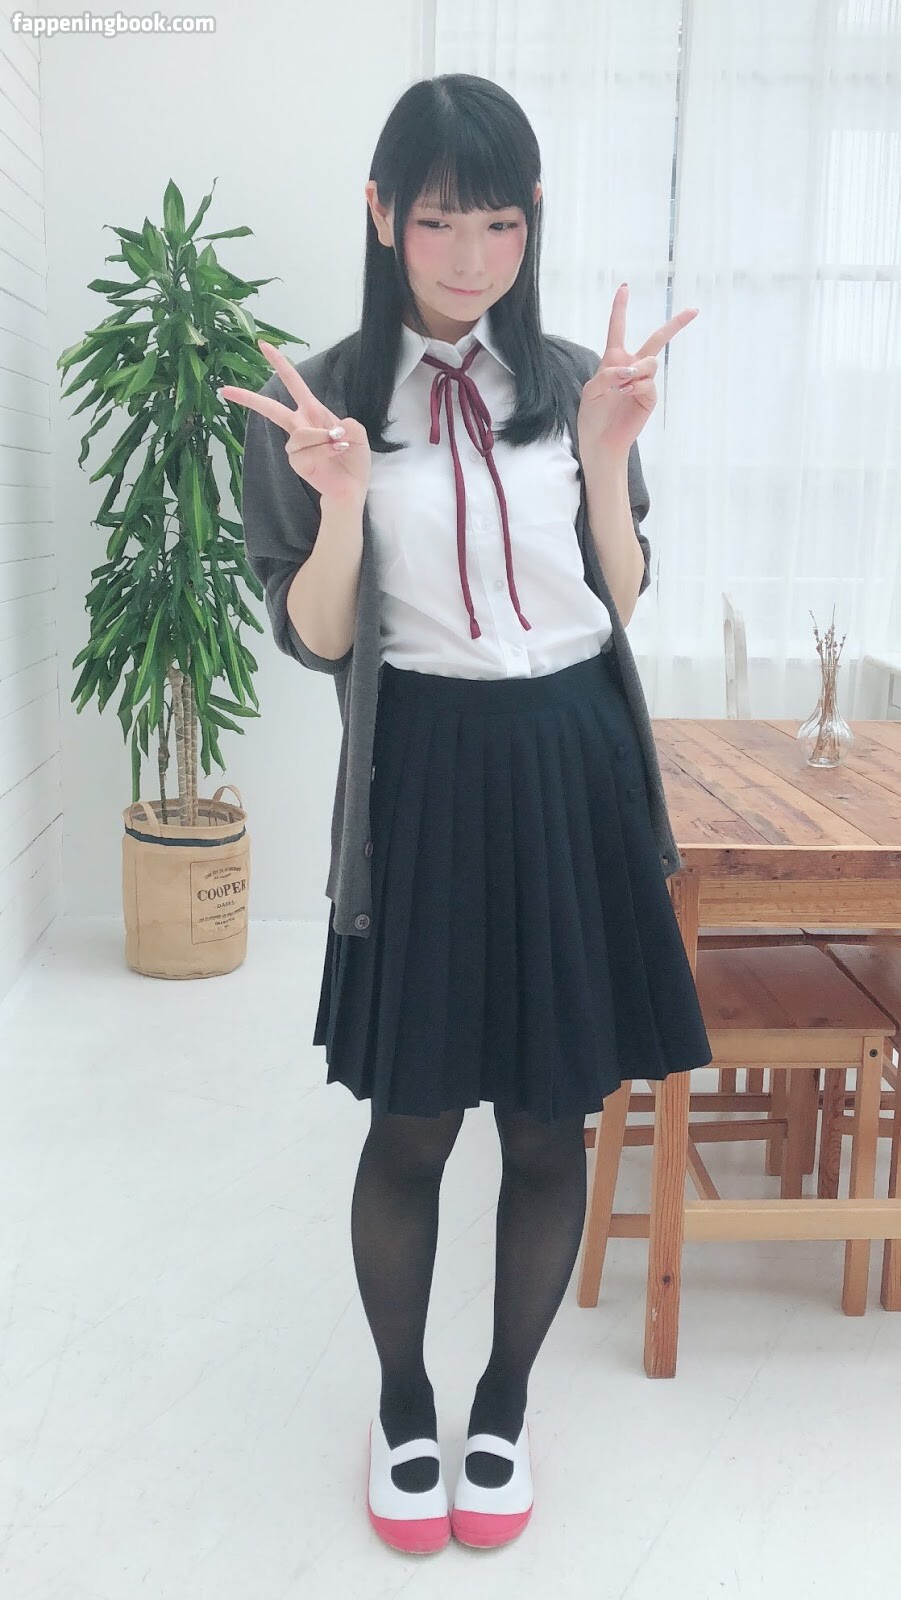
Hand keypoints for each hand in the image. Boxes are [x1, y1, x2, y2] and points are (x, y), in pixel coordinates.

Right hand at [220, 340, 370, 506]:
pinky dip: (325, 450)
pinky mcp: (297, 462)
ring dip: (324, 438)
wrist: (352, 486)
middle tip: (226, 389)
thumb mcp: (358, 433)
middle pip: (271, 409)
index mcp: (312, 411)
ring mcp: (296, 445)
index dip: (280, 364)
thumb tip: (333, 428)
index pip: (293, 384)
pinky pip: (306, 450)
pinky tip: (335, 453)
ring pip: (301, 434)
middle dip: (249, 398)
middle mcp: (300, 426)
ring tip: (340, 445)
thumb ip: (348, 423)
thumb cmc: (353, 459)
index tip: (264, 345)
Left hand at [576, 284, 698, 459]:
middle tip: (694, 310)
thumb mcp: (592, 389)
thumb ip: (608, 373)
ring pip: (650, 362)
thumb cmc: (593, 416)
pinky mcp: (649, 397)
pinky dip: (636, 386)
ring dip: (636, 371)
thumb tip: (631, 370)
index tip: (625, 287)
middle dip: (675, 325)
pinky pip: (648, 382)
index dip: (620, 308)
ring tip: (622, 387)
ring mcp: (642, 382)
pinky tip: (626, 395)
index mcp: (613, 360)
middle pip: (656, 339)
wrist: (600, 442)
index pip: (617, 329)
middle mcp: (631, 367)